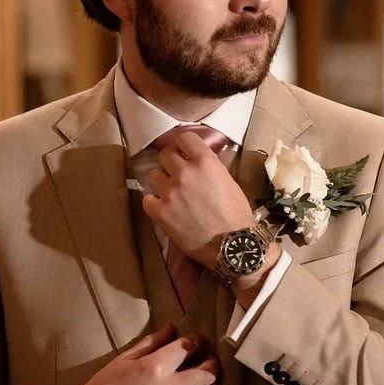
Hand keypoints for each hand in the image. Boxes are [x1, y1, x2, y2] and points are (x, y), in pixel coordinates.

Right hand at [52, 324, 220, 384]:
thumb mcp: (123, 360)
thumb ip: (150, 343)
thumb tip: (172, 329)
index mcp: (154, 367)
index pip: (187, 348)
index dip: (194, 342)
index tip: (194, 342)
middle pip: (207, 373)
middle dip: (210, 363)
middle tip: (206, 362)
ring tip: (206, 384)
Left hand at [142, 130, 254, 268]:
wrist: (233, 246)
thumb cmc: (236, 216)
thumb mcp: (228, 182)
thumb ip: (210, 167)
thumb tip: (198, 161)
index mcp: (206, 162)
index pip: (184, 138)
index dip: (183, 145)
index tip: (183, 152)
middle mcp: (185, 173)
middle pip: (165, 155)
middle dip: (171, 163)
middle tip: (177, 174)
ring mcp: (170, 193)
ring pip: (154, 176)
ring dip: (161, 183)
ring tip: (172, 194)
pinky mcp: (160, 213)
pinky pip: (147, 199)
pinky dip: (154, 203)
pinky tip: (164, 209)